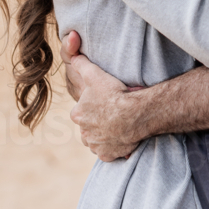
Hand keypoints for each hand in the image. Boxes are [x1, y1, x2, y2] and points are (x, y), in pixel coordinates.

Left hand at [60, 30, 140, 159]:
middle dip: (98, 122)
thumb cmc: (115, 93)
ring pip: (97, 140)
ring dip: (104, 135)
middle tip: (113, 113)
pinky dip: (114, 147)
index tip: (105, 102)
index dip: (93, 106)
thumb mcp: (96, 74)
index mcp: (78, 114)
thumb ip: (81, 63)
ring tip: (118, 126)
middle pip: (89, 127)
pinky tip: (122, 138)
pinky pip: (109, 152)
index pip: (81, 111)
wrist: (135, 114)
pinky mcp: (108, 155)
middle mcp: (83, 133)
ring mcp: (96, 145)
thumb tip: (72, 53)